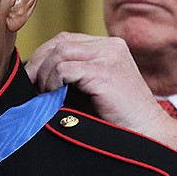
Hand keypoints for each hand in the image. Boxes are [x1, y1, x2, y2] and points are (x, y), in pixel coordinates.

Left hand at [26, 32, 176, 148]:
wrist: (147, 135)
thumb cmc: (115, 119)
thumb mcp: (90, 89)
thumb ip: (70, 76)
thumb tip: (33, 74)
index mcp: (108, 47)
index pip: (65, 40)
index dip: (44, 57)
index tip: (32, 78)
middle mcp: (110, 46)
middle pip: (60, 42)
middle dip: (39, 63)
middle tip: (30, 86)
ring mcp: (109, 57)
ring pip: (59, 53)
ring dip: (44, 75)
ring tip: (44, 94)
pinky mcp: (105, 72)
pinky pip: (64, 68)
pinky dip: (52, 82)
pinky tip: (53, 96)